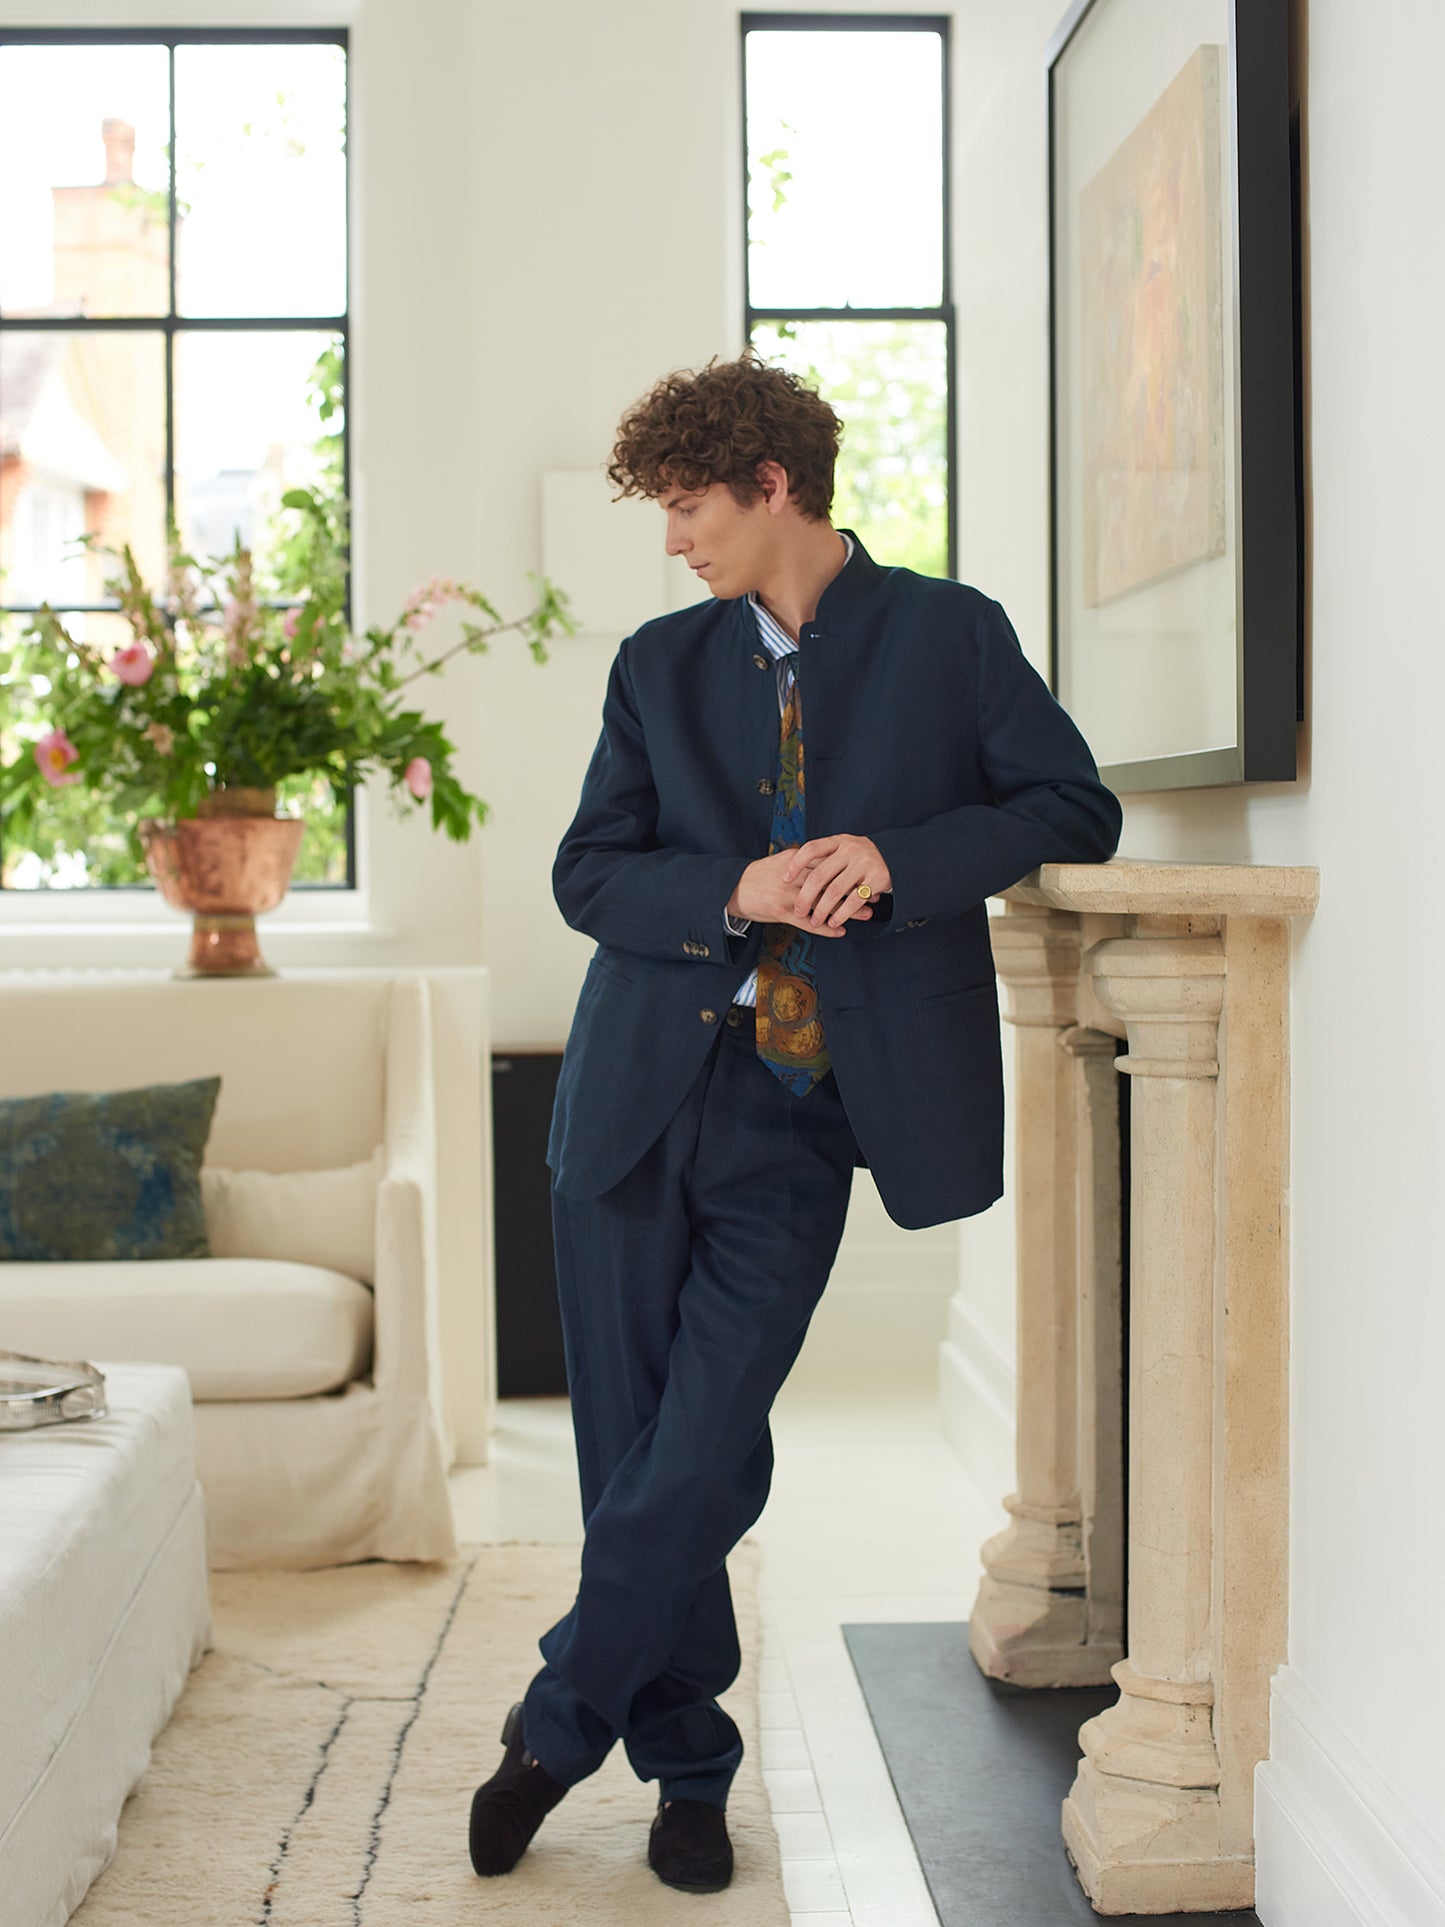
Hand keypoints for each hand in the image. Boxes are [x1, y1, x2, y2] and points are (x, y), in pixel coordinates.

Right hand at [727, 847, 869, 935]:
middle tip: (875, 895)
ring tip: (866, 914)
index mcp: (795, 861)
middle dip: (855, 889)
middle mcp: (793, 876)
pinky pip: (807, 922)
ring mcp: (787, 894)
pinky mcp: (780, 912)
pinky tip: (840, 931)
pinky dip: (825, 928)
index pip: (828, 864)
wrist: (733, 889)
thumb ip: (804, 861)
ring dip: (847, 909)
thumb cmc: (759, 876)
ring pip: (823, 902)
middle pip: (831, 881)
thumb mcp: (782, 863)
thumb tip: (826, 857)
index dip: (850, 870)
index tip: (868, 875)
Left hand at [785, 834, 891, 929]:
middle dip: (806, 896)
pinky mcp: (878, 878)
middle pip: (820, 875)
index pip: (811, 848)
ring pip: (836, 891)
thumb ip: (826, 857)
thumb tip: (792, 868)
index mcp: (840, 841)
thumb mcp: (846, 849)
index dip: (796, 864)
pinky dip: (842, 913)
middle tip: (798, 911)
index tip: (784, 879)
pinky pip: (855, 899)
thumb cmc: (863, 858)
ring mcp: (865, 863)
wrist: (900, 857)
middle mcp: (851, 849)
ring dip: (822, 909)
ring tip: (814, 920)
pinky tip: (834, 922)